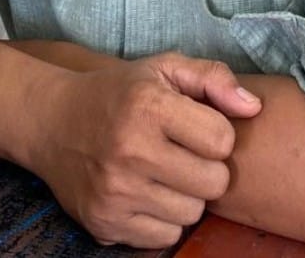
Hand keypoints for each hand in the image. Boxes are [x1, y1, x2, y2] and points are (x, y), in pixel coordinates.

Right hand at [28, 52, 261, 247]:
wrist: (51, 121)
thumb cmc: (119, 93)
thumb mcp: (164, 68)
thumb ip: (213, 78)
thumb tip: (253, 108)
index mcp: (148, 107)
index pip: (222, 140)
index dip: (215, 133)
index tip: (194, 126)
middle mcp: (131, 151)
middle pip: (213, 183)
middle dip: (206, 167)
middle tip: (183, 153)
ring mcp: (116, 192)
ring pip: (192, 213)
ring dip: (186, 195)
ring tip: (164, 171)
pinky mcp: (104, 222)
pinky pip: (165, 236)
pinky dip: (163, 218)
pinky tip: (146, 192)